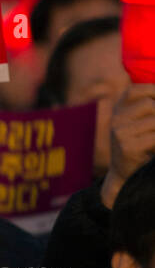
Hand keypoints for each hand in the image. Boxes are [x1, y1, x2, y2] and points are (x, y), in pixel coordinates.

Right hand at [101, 83, 154, 207]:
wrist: (125, 176)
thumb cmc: (138, 148)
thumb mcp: (138, 124)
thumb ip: (147, 110)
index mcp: (117, 111)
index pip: (134, 91)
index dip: (152, 91)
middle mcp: (115, 120)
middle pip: (150, 105)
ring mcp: (119, 133)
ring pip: (154, 120)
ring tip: (154, 140)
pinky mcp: (128, 147)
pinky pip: (154, 137)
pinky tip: (154, 150)